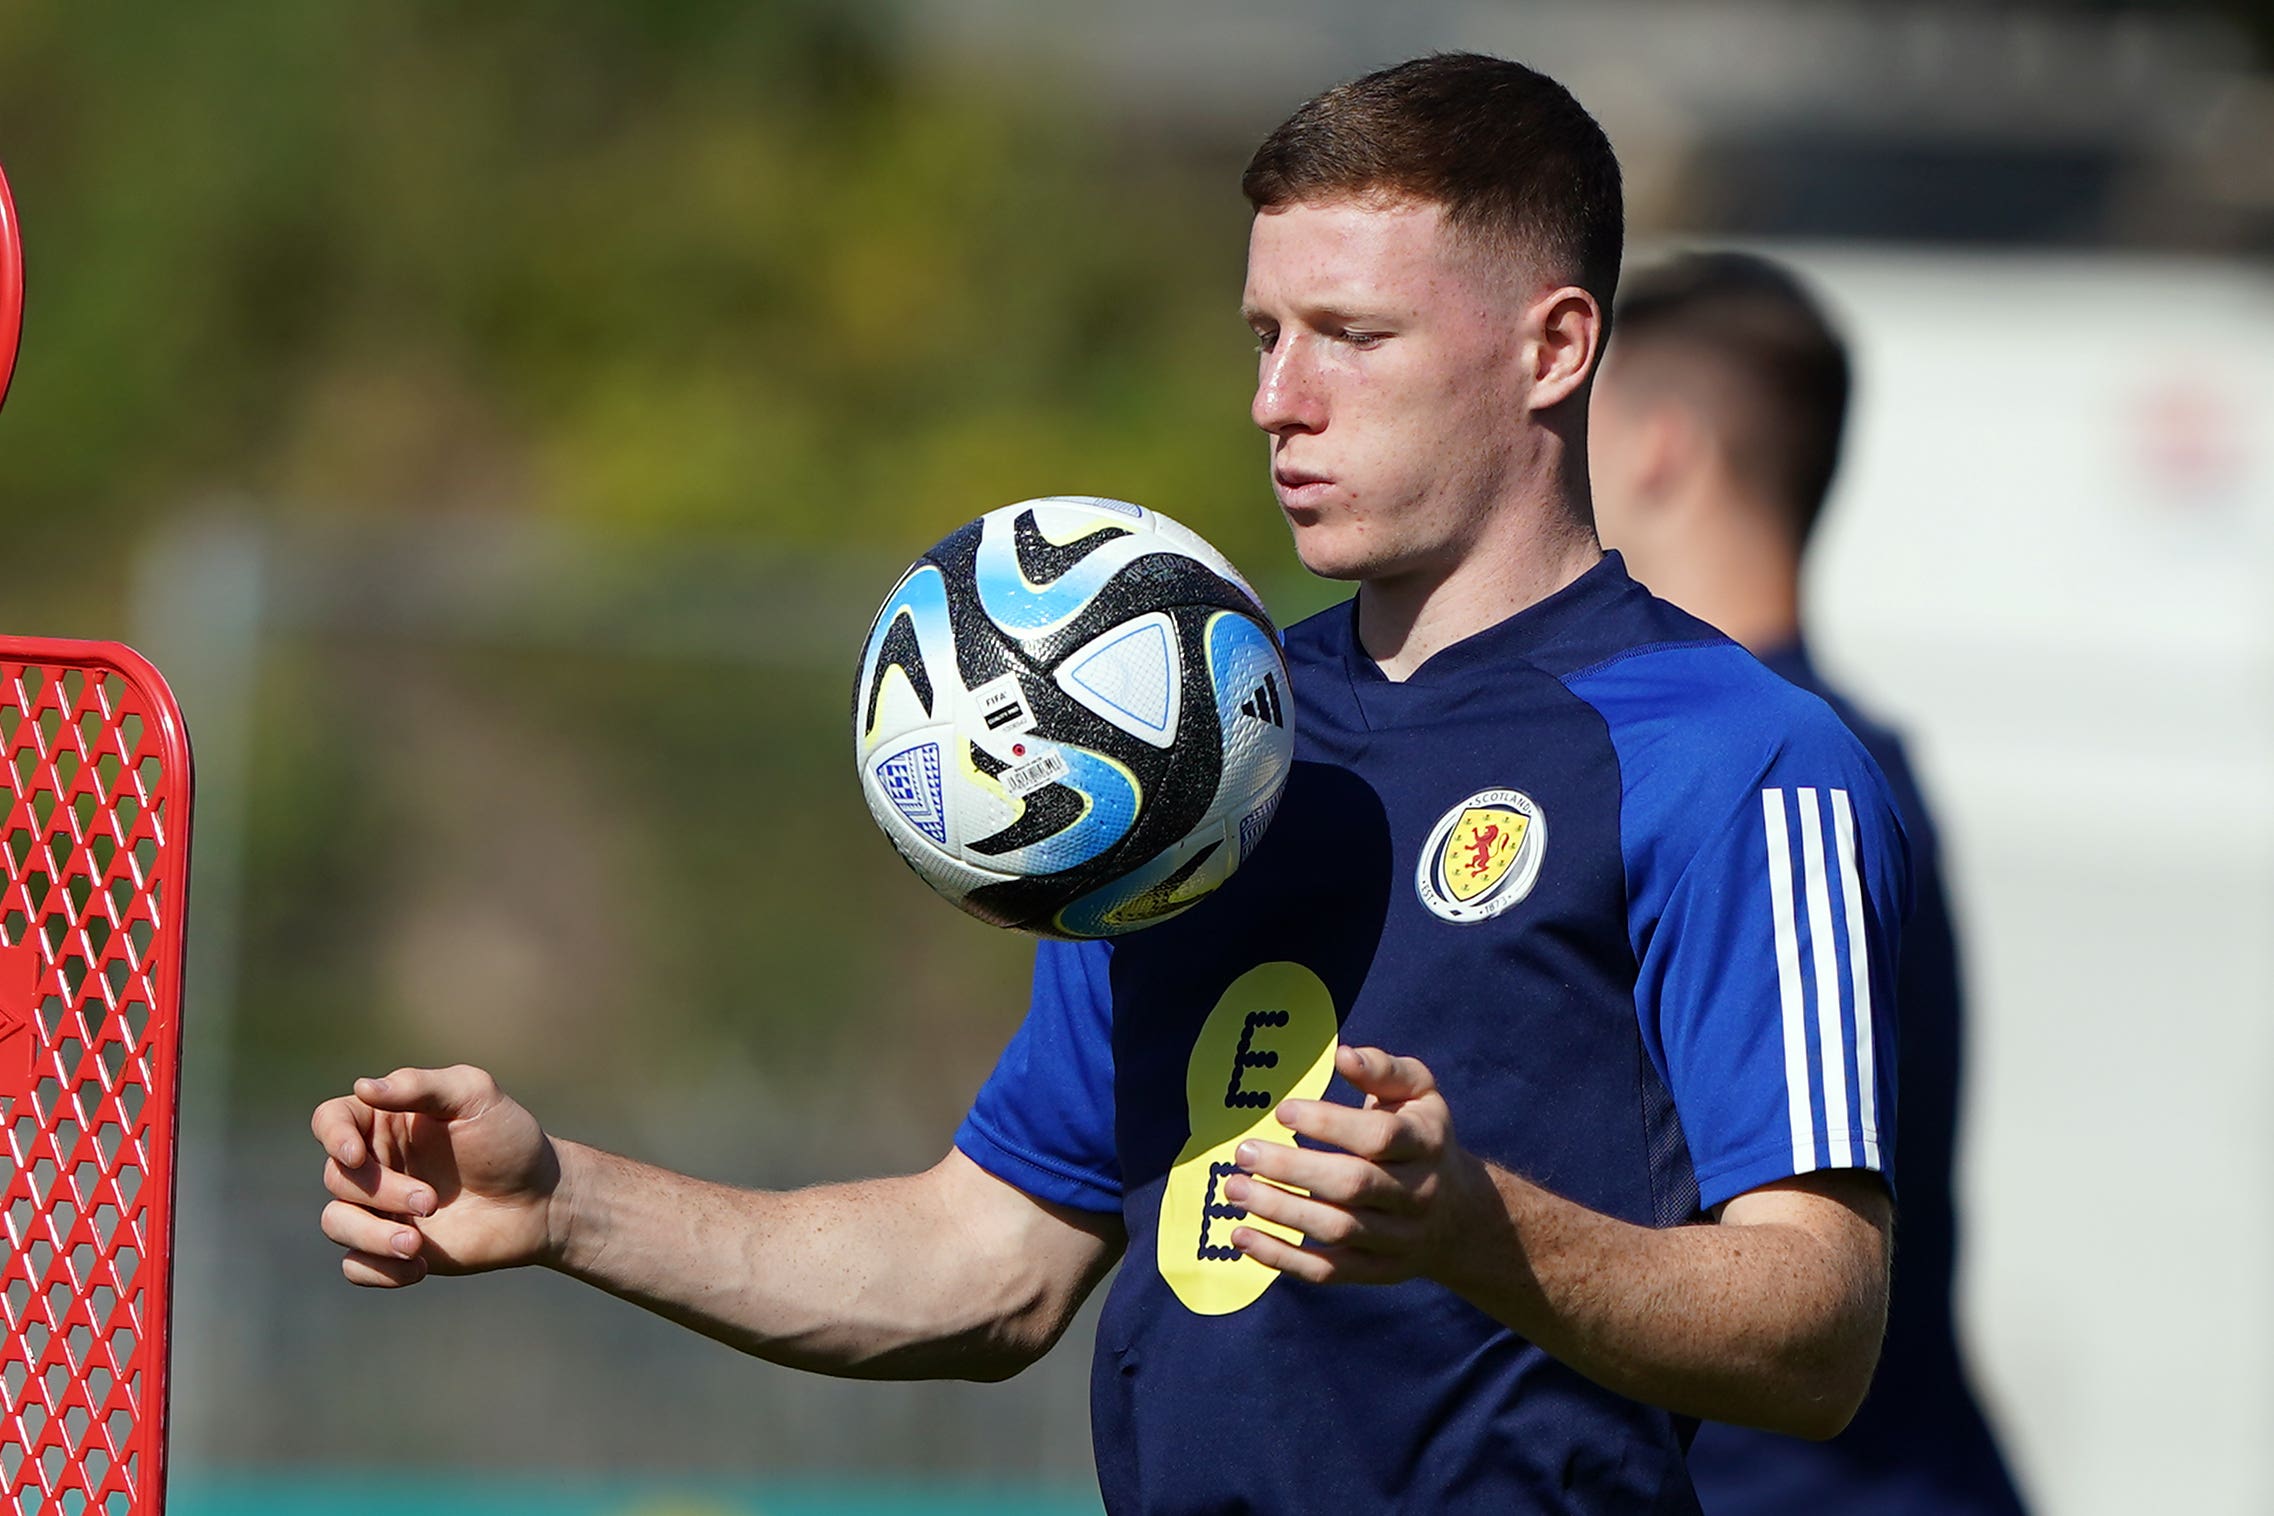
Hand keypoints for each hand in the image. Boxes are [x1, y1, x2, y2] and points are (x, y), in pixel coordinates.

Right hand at [311, 1064, 564, 1287]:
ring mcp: (380, 1207)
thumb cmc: (509, 1140)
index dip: (333, 1136)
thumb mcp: (475, 1096)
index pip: (330, 1120)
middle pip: (336, 1177)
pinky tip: (419, 1265)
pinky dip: (378, 1269)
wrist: (541, 1199)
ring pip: (335, 1223)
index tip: (355, 1155)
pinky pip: (355, 1265)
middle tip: (432, 1201)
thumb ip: (422, 1086)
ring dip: (371, 1235)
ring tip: (416, 1244)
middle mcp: (376, 1162)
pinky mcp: (391, 1248)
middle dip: (381, 1192)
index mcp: (386, 1120)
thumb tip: (363, 1086)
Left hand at [1225, 1044, 1480, 1285]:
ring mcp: (1398, 1239)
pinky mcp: (1377, 1272)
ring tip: (1234, 1188)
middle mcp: (1418, 1194)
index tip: (1282, 1111)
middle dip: (1293, 1170)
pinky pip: (1326, 1271)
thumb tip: (1343, 1055)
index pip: (1379, 1136)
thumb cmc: (1421, 1137)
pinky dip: (1281, 1257)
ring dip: (1280, 1211)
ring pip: (1337, 1230)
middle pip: (1353, 1186)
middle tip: (1245, 1152)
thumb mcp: (1419, 1094)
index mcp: (1427, 1143)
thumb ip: (1383, 1069)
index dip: (1330, 1123)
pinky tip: (1242, 1235)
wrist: (1460, 1216)